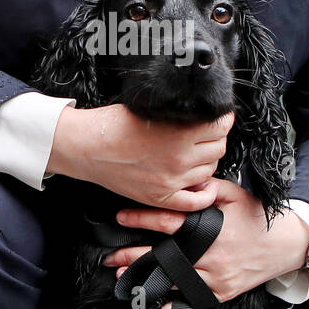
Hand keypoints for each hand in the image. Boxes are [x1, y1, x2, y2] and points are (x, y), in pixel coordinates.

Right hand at [47, 103, 233, 211]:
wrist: (87, 146)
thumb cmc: (114, 124)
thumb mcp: (153, 107)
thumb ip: (181, 112)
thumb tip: (203, 112)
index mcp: (180, 133)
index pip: (221, 126)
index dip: (221, 118)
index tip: (217, 117)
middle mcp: (180, 158)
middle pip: (218, 148)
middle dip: (214, 138)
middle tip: (204, 133)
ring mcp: (172, 180)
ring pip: (210, 171)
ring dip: (207, 160)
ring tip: (194, 153)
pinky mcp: (161, 197)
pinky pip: (196, 201)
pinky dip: (205, 193)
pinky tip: (203, 183)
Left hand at [101, 178, 308, 308]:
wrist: (288, 245)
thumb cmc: (257, 217)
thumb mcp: (234, 194)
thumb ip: (207, 186)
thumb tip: (184, 180)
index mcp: (211, 226)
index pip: (170, 221)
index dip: (143, 218)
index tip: (121, 217)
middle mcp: (210, 254)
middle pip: (164, 256)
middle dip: (133, 256)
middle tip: (110, 257)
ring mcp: (215, 277)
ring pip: (173, 281)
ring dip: (145, 281)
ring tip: (122, 279)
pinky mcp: (221, 293)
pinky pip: (191, 302)